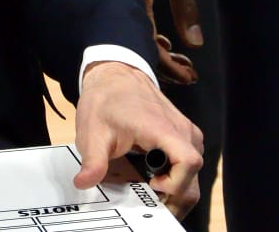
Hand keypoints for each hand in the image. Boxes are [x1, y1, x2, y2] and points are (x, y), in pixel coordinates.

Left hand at [73, 61, 202, 218]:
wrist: (116, 75)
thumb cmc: (106, 100)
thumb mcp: (93, 133)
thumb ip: (92, 162)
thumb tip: (84, 182)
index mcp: (161, 128)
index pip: (188, 162)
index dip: (174, 183)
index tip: (151, 185)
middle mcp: (181, 130)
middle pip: (194, 174)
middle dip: (175, 196)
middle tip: (150, 203)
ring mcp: (185, 131)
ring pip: (194, 171)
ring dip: (177, 187)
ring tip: (151, 192)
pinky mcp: (184, 133)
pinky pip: (189, 161)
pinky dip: (177, 177)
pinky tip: (156, 178)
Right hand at [112, 0, 200, 85]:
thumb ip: (186, 6)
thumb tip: (194, 44)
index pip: (147, 41)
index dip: (167, 65)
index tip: (189, 77)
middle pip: (137, 43)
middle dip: (162, 64)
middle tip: (188, 74)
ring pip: (133, 32)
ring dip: (156, 50)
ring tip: (180, 60)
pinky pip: (130, 18)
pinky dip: (147, 34)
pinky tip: (163, 40)